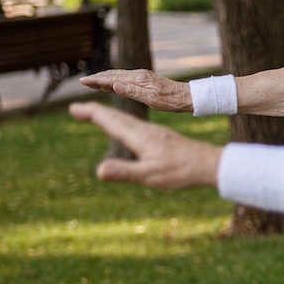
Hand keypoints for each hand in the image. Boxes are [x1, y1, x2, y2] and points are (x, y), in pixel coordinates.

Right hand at [71, 101, 221, 189]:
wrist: (211, 165)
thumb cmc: (182, 172)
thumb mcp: (150, 176)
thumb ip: (124, 172)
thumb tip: (98, 171)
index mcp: (139, 136)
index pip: (110, 121)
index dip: (91, 114)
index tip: (72, 107)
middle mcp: (146, 130)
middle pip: (116, 117)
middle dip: (95, 112)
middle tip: (77, 109)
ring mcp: (156, 133)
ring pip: (128, 120)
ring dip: (110, 116)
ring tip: (98, 116)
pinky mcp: (163, 137)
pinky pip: (137, 126)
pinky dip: (125, 123)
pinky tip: (129, 130)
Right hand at [80, 69, 193, 112]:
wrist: (187, 97)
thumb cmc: (171, 101)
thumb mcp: (151, 99)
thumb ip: (132, 91)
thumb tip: (113, 84)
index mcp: (138, 79)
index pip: (112, 78)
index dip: (96, 80)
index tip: (83, 81)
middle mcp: (139, 75)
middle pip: (113, 74)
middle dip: (97, 78)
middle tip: (83, 81)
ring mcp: (142, 77)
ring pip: (118, 76)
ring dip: (105, 79)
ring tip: (93, 83)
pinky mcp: (146, 81)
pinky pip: (125, 79)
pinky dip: (114, 81)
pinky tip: (111, 86)